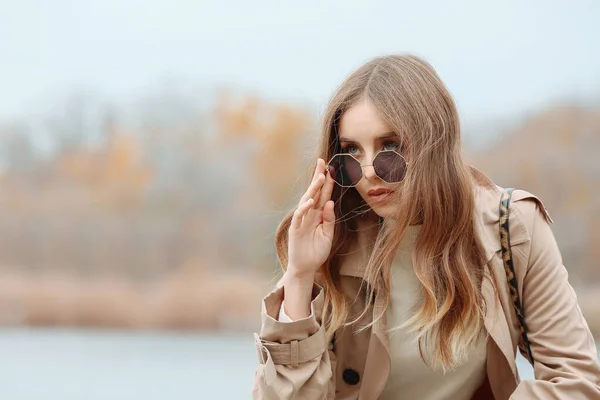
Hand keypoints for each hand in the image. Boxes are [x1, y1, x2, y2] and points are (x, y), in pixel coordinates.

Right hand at [287, 158, 335, 277]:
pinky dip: (304, 208)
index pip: (323, 194)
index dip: (328, 182)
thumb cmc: (317, 251)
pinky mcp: (295, 229)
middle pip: (314, 192)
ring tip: (321, 178)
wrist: (306, 268)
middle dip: (318, 178)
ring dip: (313, 189)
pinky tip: (310, 201)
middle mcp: (309, 214)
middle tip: (323, 163)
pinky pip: (299, 216)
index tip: (332, 169)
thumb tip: (330, 202)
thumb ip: (329, 219)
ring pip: (306, 200)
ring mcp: (301, 220)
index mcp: (318, 214)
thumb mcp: (328, 235)